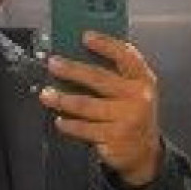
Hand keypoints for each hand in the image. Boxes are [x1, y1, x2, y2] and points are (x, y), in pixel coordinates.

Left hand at [39, 32, 161, 186]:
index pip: (126, 55)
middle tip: (53, 64)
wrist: (144, 152)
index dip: (105, 44)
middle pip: (99, 78)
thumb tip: (79, 58)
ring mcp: (126, 118)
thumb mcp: (133, 91)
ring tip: (46, 94)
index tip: (85, 37)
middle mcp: (137, 97)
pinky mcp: (114, 138)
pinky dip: (69, 124)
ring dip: (62, 99)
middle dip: (72, 70)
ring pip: (86, 105)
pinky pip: (84, 128)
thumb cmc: (132, 115)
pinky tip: (59, 120)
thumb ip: (115, 75)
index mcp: (142, 79)